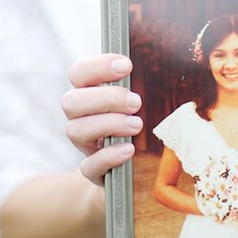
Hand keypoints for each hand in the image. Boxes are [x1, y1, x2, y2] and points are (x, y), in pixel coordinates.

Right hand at [63, 54, 142, 185]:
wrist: (134, 170)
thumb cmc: (140, 123)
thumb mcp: (140, 102)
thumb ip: (141, 85)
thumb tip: (166, 65)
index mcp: (89, 94)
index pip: (78, 73)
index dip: (98, 67)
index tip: (127, 66)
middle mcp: (80, 117)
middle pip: (71, 101)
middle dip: (106, 98)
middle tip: (137, 102)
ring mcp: (84, 145)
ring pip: (75, 130)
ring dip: (108, 124)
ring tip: (137, 125)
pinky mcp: (93, 171)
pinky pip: (89, 166)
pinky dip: (109, 156)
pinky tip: (129, 150)